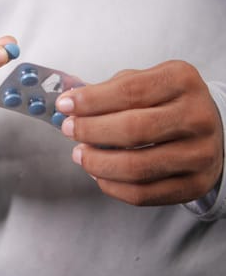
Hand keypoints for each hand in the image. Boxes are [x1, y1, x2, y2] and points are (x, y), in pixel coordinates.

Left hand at [56, 60, 223, 205]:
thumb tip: (70, 102)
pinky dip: (111, 186)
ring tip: (80, 154)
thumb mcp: (145, 82)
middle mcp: (196, 116)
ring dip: (96, 162)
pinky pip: (142, 194)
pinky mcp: (194, 185)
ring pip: (136, 167)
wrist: (208, 129)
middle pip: (132, 129)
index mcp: (181, 81)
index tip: (65, 105)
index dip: (91, 100)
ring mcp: (199, 154)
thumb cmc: (166, 103)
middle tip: (69, 130)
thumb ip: (108, 90)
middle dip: (90, 130)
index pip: (129, 90)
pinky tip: (98, 173)